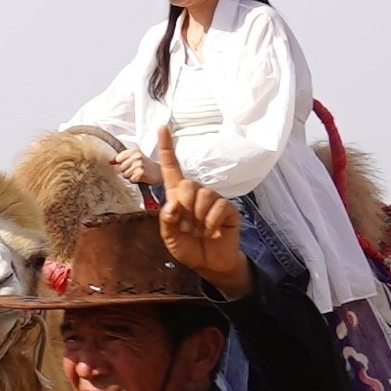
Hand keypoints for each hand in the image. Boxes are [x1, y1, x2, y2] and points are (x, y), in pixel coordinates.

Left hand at [145, 134, 249, 291]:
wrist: (209, 263)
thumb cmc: (187, 247)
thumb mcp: (169, 237)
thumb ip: (167, 220)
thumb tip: (173, 203)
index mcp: (176, 196)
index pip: (171, 168)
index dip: (166, 148)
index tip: (162, 127)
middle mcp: (195, 193)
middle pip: (187, 184)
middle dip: (184, 209)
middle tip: (187, 228)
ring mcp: (214, 199)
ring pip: (203, 196)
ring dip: (198, 219)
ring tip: (199, 232)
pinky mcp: (228, 209)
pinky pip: (219, 207)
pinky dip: (211, 223)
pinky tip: (212, 232)